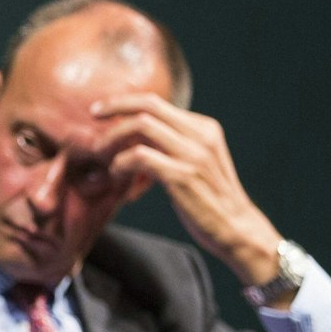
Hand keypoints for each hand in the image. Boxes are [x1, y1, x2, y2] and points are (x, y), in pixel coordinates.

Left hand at [97, 93, 285, 287]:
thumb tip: (136, 138)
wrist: (237, 229)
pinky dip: (121, 162)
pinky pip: (140, 157)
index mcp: (204, 128)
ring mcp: (193, 155)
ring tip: (103, 156)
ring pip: (142, 127)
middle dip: (115, 108)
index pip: (157, 103)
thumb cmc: (210, 200)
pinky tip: (117, 174)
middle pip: (148, 106)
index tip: (102, 110)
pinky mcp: (183, 176)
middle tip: (93, 118)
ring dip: (114, 139)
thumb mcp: (197, 162)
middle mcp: (201, 135)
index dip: (125, 103)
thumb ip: (174, 145)